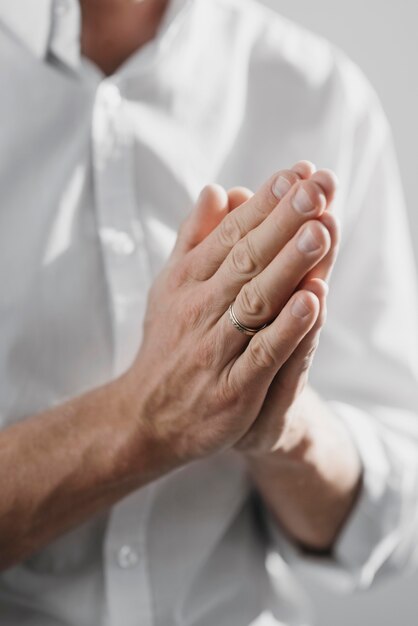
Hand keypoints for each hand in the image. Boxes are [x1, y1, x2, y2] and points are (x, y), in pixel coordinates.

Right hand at [121, 162, 337, 468]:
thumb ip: (194, 238)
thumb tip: (215, 188)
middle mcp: (200, 309)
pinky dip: (286, 329)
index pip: (231, 233)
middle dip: (283, 220)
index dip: (265, 202)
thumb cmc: (168, 344)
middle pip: (247, 258)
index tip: (297, 172)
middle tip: (316, 186)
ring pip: (257, 301)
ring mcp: (216, 350)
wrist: (147, 415)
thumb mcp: (172, 285)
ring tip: (320, 230)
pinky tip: (312, 301)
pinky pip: (262, 356)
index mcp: (188, 280)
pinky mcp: (233, 390)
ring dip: (289, 265)